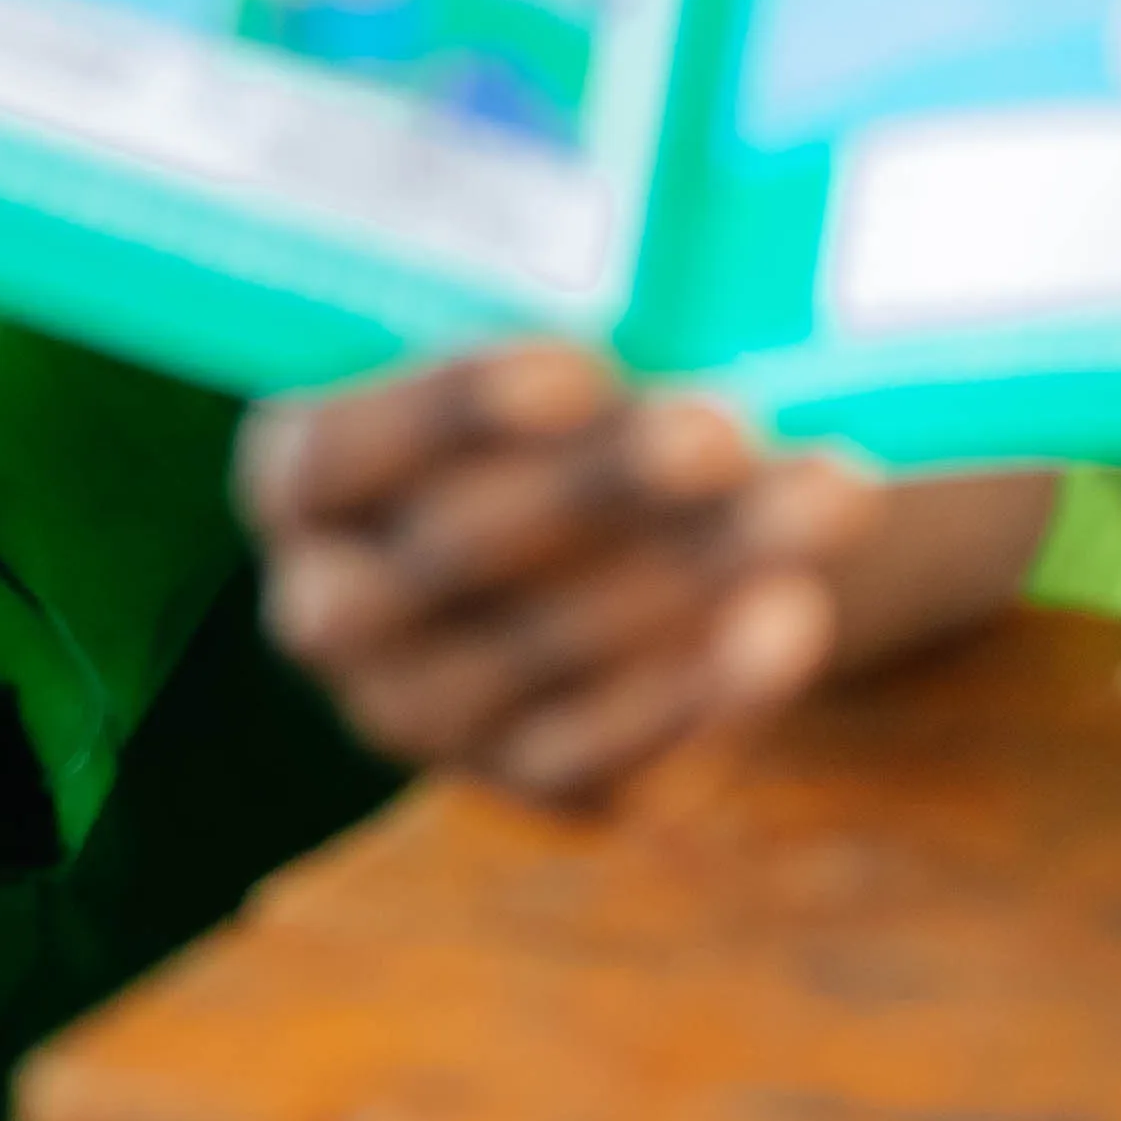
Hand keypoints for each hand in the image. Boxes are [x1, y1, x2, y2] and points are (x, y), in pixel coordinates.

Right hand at [242, 343, 918, 804]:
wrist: (644, 546)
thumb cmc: (585, 410)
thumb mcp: (555, 363)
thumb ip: (579, 341)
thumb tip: (679, 333)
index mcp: (297, 483)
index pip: (336, 454)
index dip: (446, 412)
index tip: (576, 371)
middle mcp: (330, 612)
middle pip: (457, 552)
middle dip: (601, 487)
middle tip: (719, 428)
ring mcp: (424, 714)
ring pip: (548, 652)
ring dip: (695, 572)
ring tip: (822, 494)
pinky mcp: (537, 786)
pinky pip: (616, 754)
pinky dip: (711, 689)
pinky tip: (792, 615)